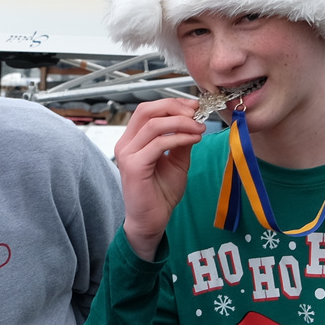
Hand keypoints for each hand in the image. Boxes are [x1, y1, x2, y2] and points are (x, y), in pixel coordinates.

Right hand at [115, 99, 208, 260]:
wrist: (152, 220)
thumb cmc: (160, 193)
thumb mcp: (177, 161)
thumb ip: (181, 141)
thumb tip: (193, 121)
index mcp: (133, 140)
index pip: (148, 110)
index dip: (171, 103)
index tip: (193, 106)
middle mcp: (126, 144)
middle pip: (146, 110)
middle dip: (174, 107)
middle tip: (195, 113)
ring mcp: (127, 155)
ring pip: (153, 125)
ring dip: (181, 123)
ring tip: (199, 128)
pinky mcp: (134, 166)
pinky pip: (158, 144)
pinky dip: (179, 138)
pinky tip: (193, 140)